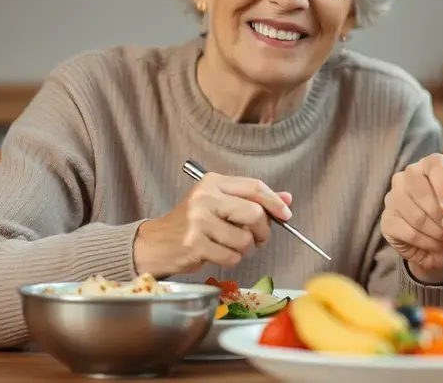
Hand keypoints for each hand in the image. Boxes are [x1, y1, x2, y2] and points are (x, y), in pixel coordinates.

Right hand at [133, 173, 292, 277]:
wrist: (155, 243)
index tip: (285, 214)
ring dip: (245, 249)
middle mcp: (205, 197)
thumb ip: (252, 200)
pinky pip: (231, 256)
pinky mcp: (195, 244)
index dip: (275, 202)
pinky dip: (231, 259)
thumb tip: (287, 198)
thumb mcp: (219, 203)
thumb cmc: (191, 223)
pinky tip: (217, 253)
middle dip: (263, 231)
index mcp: (213, 182)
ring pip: (245, 239)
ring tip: (230, 246)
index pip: (255, 187)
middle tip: (258, 238)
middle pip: (254, 214)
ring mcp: (198, 221)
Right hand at [381, 153, 442, 284]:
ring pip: (416, 217)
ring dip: (438, 235)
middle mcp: (409, 176)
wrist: (440, 243)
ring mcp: (394, 196)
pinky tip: (439, 248)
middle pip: (422, 193)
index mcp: (433, 166)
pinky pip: (408, 233)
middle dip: (442, 218)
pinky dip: (427, 244)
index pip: (436, 166)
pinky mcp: (387, 219)